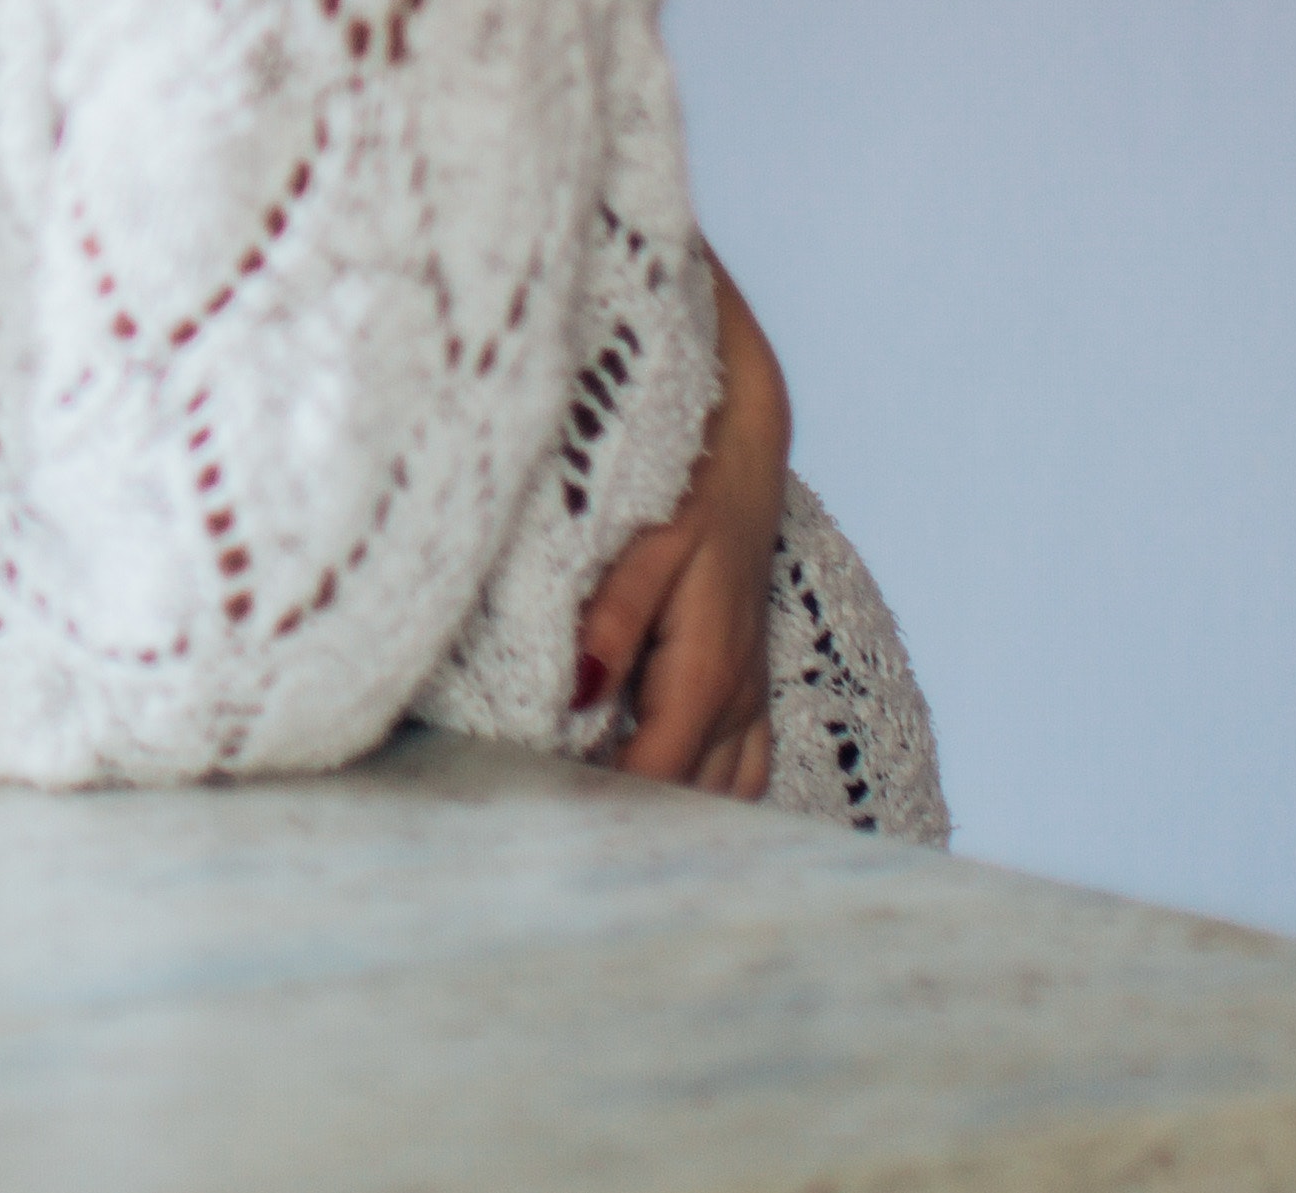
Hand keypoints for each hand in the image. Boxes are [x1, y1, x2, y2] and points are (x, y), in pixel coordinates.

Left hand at [574, 251, 788, 799]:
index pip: (655, 776)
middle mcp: (738, 697)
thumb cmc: (684, 488)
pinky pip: (738, 770)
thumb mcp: (645, 545)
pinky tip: (651, 803)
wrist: (743, 444)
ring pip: (721, 793)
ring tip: (602, 836)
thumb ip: (612, 620)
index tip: (545, 834)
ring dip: (671, 816)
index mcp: (707, 669)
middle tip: (562, 852)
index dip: (603, 812)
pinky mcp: (748, 686)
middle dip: (632, 828)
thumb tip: (581, 695)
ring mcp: (750, 695)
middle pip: (689, 800)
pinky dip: (700, 793)